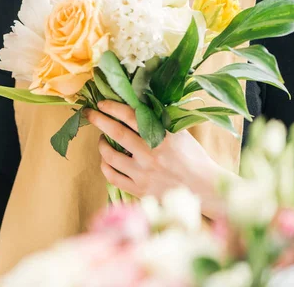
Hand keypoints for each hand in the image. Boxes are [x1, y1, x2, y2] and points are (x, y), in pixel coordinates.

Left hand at [86, 100, 235, 217]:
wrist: (204, 189)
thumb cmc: (193, 158)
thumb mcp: (180, 134)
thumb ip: (160, 121)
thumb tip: (137, 104)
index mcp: (162, 137)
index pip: (131, 116)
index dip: (113, 107)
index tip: (102, 102)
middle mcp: (150, 155)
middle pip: (116, 132)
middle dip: (98, 120)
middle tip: (89, 113)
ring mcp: (143, 174)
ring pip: (110, 156)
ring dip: (101, 144)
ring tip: (101, 138)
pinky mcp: (139, 190)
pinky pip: (112, 177)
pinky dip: (105, 166)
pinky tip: (106, 160)